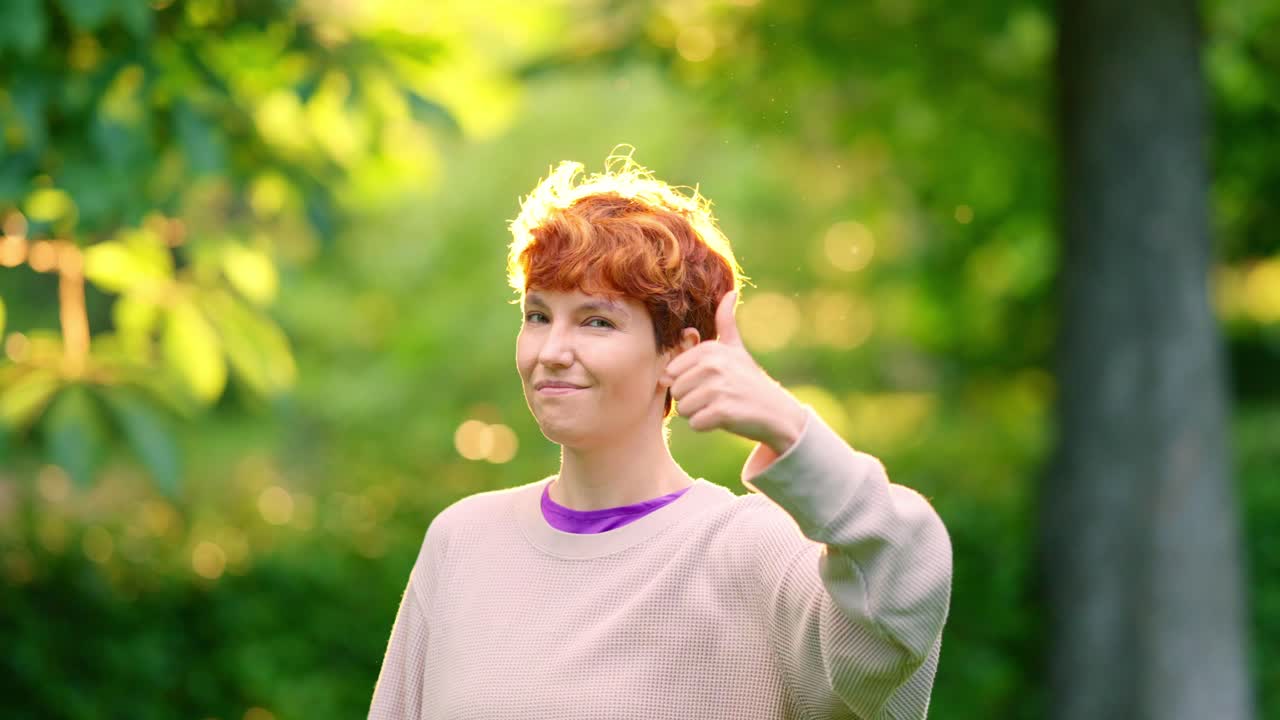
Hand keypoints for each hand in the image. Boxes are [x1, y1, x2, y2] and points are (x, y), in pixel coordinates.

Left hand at [660, 290, 807, 454]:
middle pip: (675, 391)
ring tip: (720, 407)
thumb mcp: (737, 349)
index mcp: (710, 349)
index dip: (687, 383)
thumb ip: (727, 322)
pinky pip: (695, 423)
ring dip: (698, 414)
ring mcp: (719, 387)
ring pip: (683, 409)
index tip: (710, 383)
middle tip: (717, 398)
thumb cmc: (750, 382)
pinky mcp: (723, 411)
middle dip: (691, 400)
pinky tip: (725, 419)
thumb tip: (731, 292)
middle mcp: (713, 364)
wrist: (778, 413)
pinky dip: (707, 426)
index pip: (671, 372)